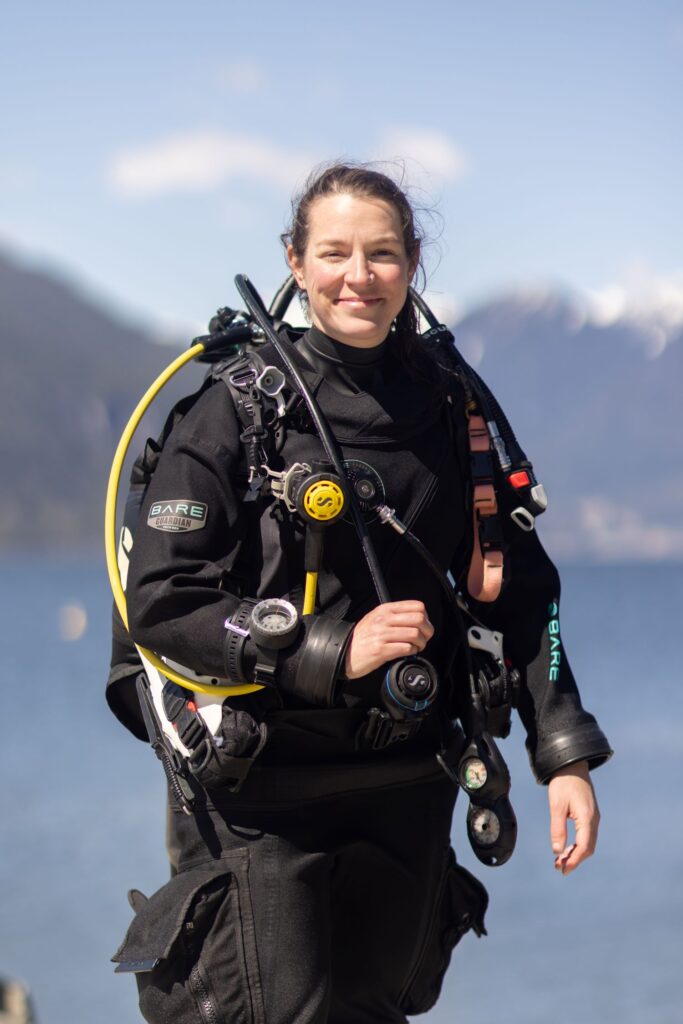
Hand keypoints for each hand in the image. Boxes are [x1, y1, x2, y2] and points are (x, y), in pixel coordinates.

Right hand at [344, 601, 433, 679]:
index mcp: (385, 609)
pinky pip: (406, 648)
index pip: (417, 606)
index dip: (426, 617)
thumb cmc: (361, 638)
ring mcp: (382, 634)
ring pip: (415, 634)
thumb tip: (417, 619)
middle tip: (424, 638)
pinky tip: (408, 652)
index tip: (423, 626)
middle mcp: (384, 619)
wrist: (343, 653)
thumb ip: (394, 615)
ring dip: (420, 643)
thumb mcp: (375, 618)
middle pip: (419, 619)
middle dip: (427, 631)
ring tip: (416, 647)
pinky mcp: (380, 650)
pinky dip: (411, 652)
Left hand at [547, 760, 599, 874]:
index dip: (574, 860)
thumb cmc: (563, 782)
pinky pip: (587, 835)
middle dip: (575, 859)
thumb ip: (557, 828)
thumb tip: (557, 851)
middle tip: (559, 868)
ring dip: (576, 853)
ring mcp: (594, 817)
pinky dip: (578, 844)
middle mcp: (594, 819)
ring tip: (561, 861)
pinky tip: (567, 848)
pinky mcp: (590, 814)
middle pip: (588, 847)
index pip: (584, 846)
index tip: (563, 869)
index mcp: (587, 818)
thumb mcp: (556, 805)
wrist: (572, 764)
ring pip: (588, 842)